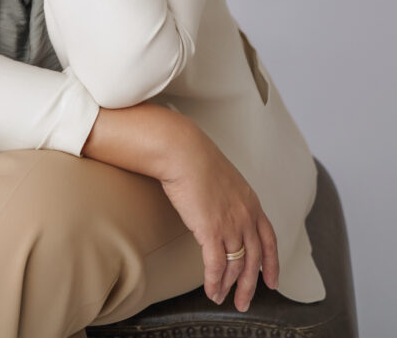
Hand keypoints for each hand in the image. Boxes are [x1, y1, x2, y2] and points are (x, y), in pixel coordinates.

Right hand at [155, 117, 279, 311]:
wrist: (182, 152)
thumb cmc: (196, 159)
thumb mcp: (224, 178)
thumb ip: (229, 199)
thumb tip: (221, 211)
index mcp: (251, 202)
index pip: (269, 240)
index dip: (272, 264)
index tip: (272, 282)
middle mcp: (246, 216)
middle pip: (254, 260)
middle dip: (250, 285)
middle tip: (244, 302)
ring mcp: (230, 224)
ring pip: (235, 266)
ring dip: (228, 287)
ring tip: (220, 298)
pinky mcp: (211, 231)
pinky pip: (216, 266)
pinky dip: (214, 282)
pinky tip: (210, 291)